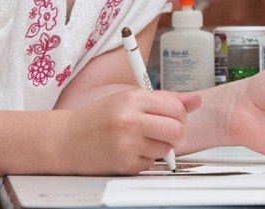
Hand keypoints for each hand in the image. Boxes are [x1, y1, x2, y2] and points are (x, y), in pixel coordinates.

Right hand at [58, 88, 200, 174]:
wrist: (67, 140)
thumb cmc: (100, 117)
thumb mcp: (129, 99)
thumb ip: (165, 99)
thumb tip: (197, 101)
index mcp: (132, 99)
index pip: (177, 108)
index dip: (180, 114)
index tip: (173, 117)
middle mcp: (130, 121)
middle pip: (178, 131)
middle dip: (176, 134)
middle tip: (165, 132)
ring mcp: (127, 145)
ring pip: (166, 149)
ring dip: (159, 147)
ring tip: (140, 140)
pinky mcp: (125, 165)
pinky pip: (151, 163)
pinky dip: (145, 159)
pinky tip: (129, 151)